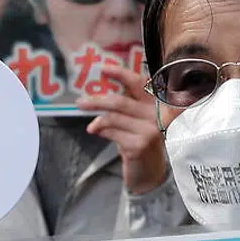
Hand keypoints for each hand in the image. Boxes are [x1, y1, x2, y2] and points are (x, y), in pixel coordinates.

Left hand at [77, 64, 168, 194]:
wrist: (150, 172)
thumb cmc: (141, 141)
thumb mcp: (138, 120)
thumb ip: (125, 105)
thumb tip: (99, 93)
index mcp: (158, 103)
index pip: (139, 83)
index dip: (121, 73)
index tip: (103, 68)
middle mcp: (158, 115)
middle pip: (120, 102)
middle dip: (97, 101)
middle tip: (80, 102)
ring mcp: (151, 130)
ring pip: (113, 118)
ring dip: (97, 121)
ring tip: (91, 126)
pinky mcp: (140, 145)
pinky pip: (112, 133)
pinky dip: (103, 132)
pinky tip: (101, 135)